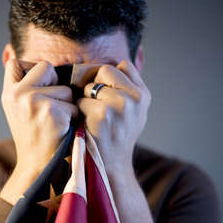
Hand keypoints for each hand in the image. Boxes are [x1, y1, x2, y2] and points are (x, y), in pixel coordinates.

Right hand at [1, 59, 77, 178]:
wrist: (38, 170)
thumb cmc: (36, 140)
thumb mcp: (21, 112)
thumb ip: (27, 89)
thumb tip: (51, 69)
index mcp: (9, 94)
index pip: (16, 63)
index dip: (33, 71)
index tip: (40, 88)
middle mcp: (17, 94)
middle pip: (47, 67)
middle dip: (56, 85)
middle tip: (51, 110)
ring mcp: (34, 101)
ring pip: (66, 89)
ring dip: (68, 105)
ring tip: (57, 124)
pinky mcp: (52, 111)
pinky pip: (75, 106)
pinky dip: (75, 118)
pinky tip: (64, 131)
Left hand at [77, 60, 150, 175]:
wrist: (110, 169)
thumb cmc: (116, 138)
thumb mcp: (132, 113)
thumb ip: (129, 87)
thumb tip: (129, 53)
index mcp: (144, 96)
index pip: (123, 65)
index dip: (108, 78)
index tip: (103, 94)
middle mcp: (136, 99)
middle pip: (106, 70)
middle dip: (95, 85)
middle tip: (94, 106)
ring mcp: (120, 106)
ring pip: (91, 85)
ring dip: (86, 99)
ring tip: (92, 119)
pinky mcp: (103, 114)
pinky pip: (81, 100)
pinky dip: (79, 112)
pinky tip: (86, 126)